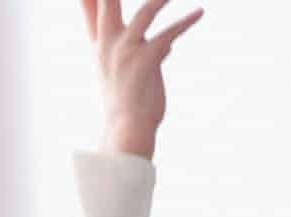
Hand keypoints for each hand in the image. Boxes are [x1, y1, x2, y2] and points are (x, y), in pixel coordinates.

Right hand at [82, 0, 202, 157]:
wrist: (128, 130)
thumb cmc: (131, 105)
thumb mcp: (135, 74)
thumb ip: (149, 51)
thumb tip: (168, 41)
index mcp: (101, 48)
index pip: (91, 11)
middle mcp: (108, 46)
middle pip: (107, 5)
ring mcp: (125, 52)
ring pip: (144, 13)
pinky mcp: (145, 61)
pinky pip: (169, 34)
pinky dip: (186, 21)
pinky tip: (199, 11)